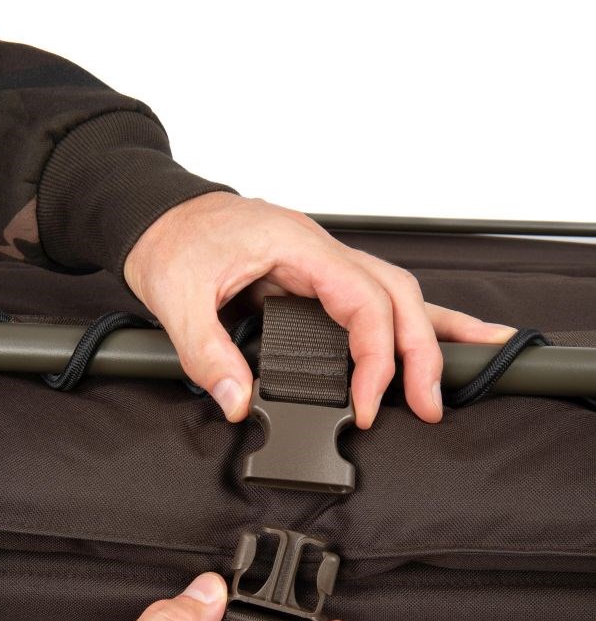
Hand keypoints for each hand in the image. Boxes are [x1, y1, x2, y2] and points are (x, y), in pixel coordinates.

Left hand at [122, 191, 517, 427]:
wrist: (157, 216)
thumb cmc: (171, 241)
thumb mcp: (176, 297)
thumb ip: (206, 351)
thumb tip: (237, 401)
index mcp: (298, 246)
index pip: (364, 302)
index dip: (374, 359)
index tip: (364, 405)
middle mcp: (321, 251)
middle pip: (398, 295)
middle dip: (421, 353)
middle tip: (429, 404)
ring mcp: (322, 262)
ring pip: (396, 292)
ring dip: (428, 334)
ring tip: (462, 366)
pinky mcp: (315, 278)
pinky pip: (374, 298)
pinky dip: (406, 322)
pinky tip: (431, 338)